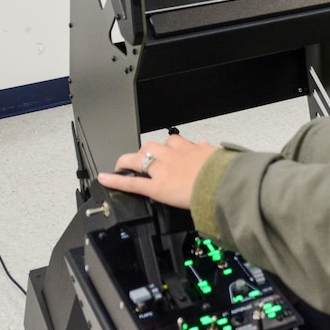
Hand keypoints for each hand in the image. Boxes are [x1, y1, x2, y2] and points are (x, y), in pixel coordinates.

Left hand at [97, 133, 219, 208]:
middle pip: (151, 147)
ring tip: (121, 166)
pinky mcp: (156, 187)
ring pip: (139, 159)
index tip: (162, 150)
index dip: (165, 146)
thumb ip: (207, 149)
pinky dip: (116, 180)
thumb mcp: (218, 156)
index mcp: (190, 150)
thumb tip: (204, 143)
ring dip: (128, 161)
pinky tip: (105, 178)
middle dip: (144, 152)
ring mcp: (162, 171)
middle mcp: (173, 156)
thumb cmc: (224, 173)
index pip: (173, 141)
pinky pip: (132, 182)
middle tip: (140, 160)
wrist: (222, 185)